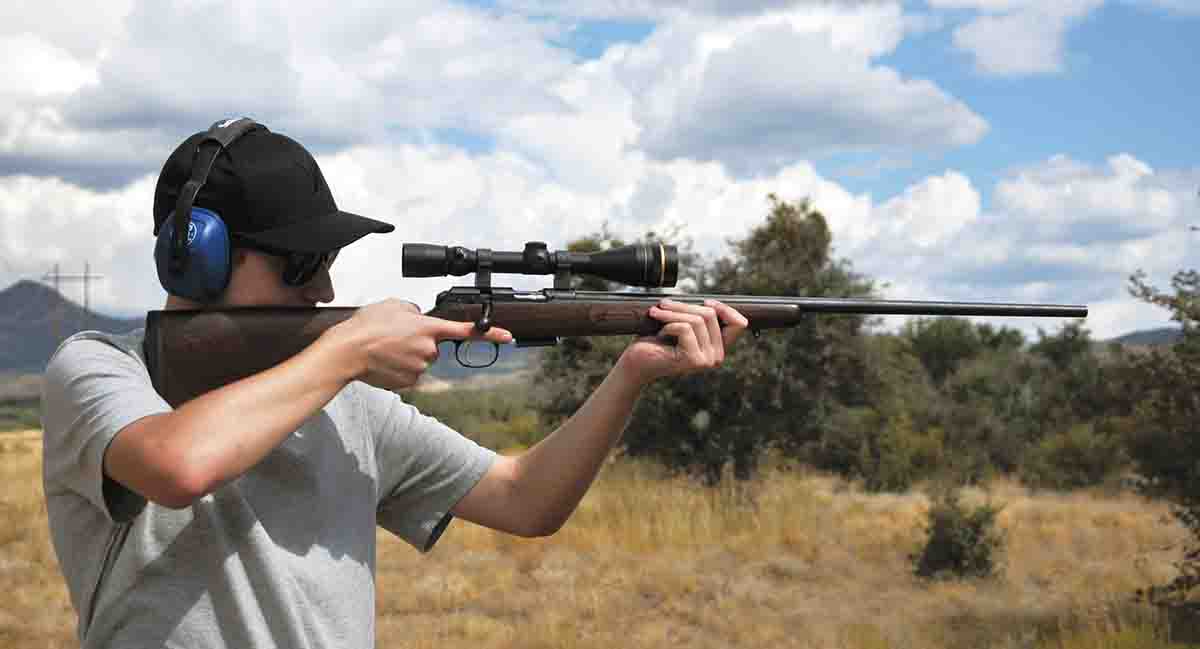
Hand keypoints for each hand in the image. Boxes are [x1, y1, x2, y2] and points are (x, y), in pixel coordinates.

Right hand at [327, 298, 513, 391]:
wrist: (346, 352)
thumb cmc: (366, 327)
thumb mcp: (392, 305)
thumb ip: (413, 310)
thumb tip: (418, 317)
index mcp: (428, 328)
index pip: (467, 331)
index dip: (491, 334)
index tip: (509, 337)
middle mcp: (429, 349)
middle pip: (433, 347)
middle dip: (419, 342)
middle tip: (395, 337)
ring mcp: (420, 368)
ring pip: (420, 361)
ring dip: (407, 355)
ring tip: (385, 348)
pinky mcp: (410, 382)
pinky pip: (410, 374)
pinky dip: (399, 369)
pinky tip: (384, 362)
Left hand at [617, 298, 749, 385]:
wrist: (635, 363)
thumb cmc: (655, 342)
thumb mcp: (681, 325)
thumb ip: (698, 317)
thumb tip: (710, 302)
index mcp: (716, 348)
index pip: (738, 324)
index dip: (725, 308)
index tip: (706, 301)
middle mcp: (716, 357)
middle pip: (711, 315)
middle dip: (684, 305)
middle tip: (663, 305)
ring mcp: (707, 360)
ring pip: (696, 320)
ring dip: (671, 313)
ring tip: (656, 314)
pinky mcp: (694, 360)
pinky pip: (684, 328)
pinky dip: (668, 325)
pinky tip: (660, 334)